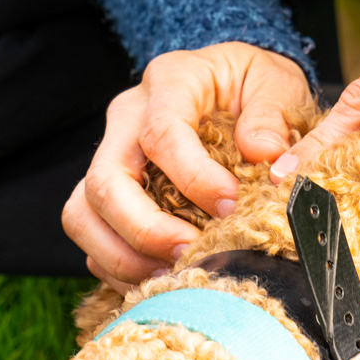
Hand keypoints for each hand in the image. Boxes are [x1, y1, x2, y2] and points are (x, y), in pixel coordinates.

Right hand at [63, 42, 313, 291]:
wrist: (238, 87)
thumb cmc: (255, 85)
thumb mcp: (276, 83)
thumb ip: (272, 115)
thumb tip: (266, 155)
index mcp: (170, 81)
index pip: (161, 133)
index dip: (194, 178)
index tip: (230, 206)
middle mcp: (128, 116)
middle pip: (104, 181)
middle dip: (146, 230)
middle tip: (194, 254)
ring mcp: (111, 154)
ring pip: (82, 213)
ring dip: (124, 256)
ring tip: (175, 275)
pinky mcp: (106, 190)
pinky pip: (91, 237)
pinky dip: (118, 268)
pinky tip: (162, 278)